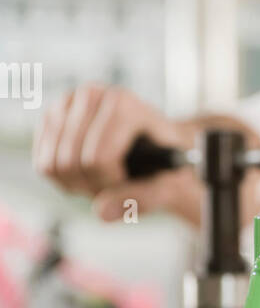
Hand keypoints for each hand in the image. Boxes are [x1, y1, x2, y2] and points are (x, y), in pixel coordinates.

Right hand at [33, 84, 197, 221]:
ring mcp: (65, 104)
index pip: (97, 159)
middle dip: (93, 186)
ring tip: (104, 178)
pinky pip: (42, 165)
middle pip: (70, 163)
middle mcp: (89, 95)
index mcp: (121, 102)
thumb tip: (100, 212)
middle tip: (117, 184)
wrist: (156, 144)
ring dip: (77, 185)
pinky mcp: (50, 119)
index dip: (111, 184)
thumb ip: (142, 199)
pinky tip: (87, 173)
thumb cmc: (165, 164)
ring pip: (51, 165)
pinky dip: (63, 179)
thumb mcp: (168, 184)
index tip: (130, 183)